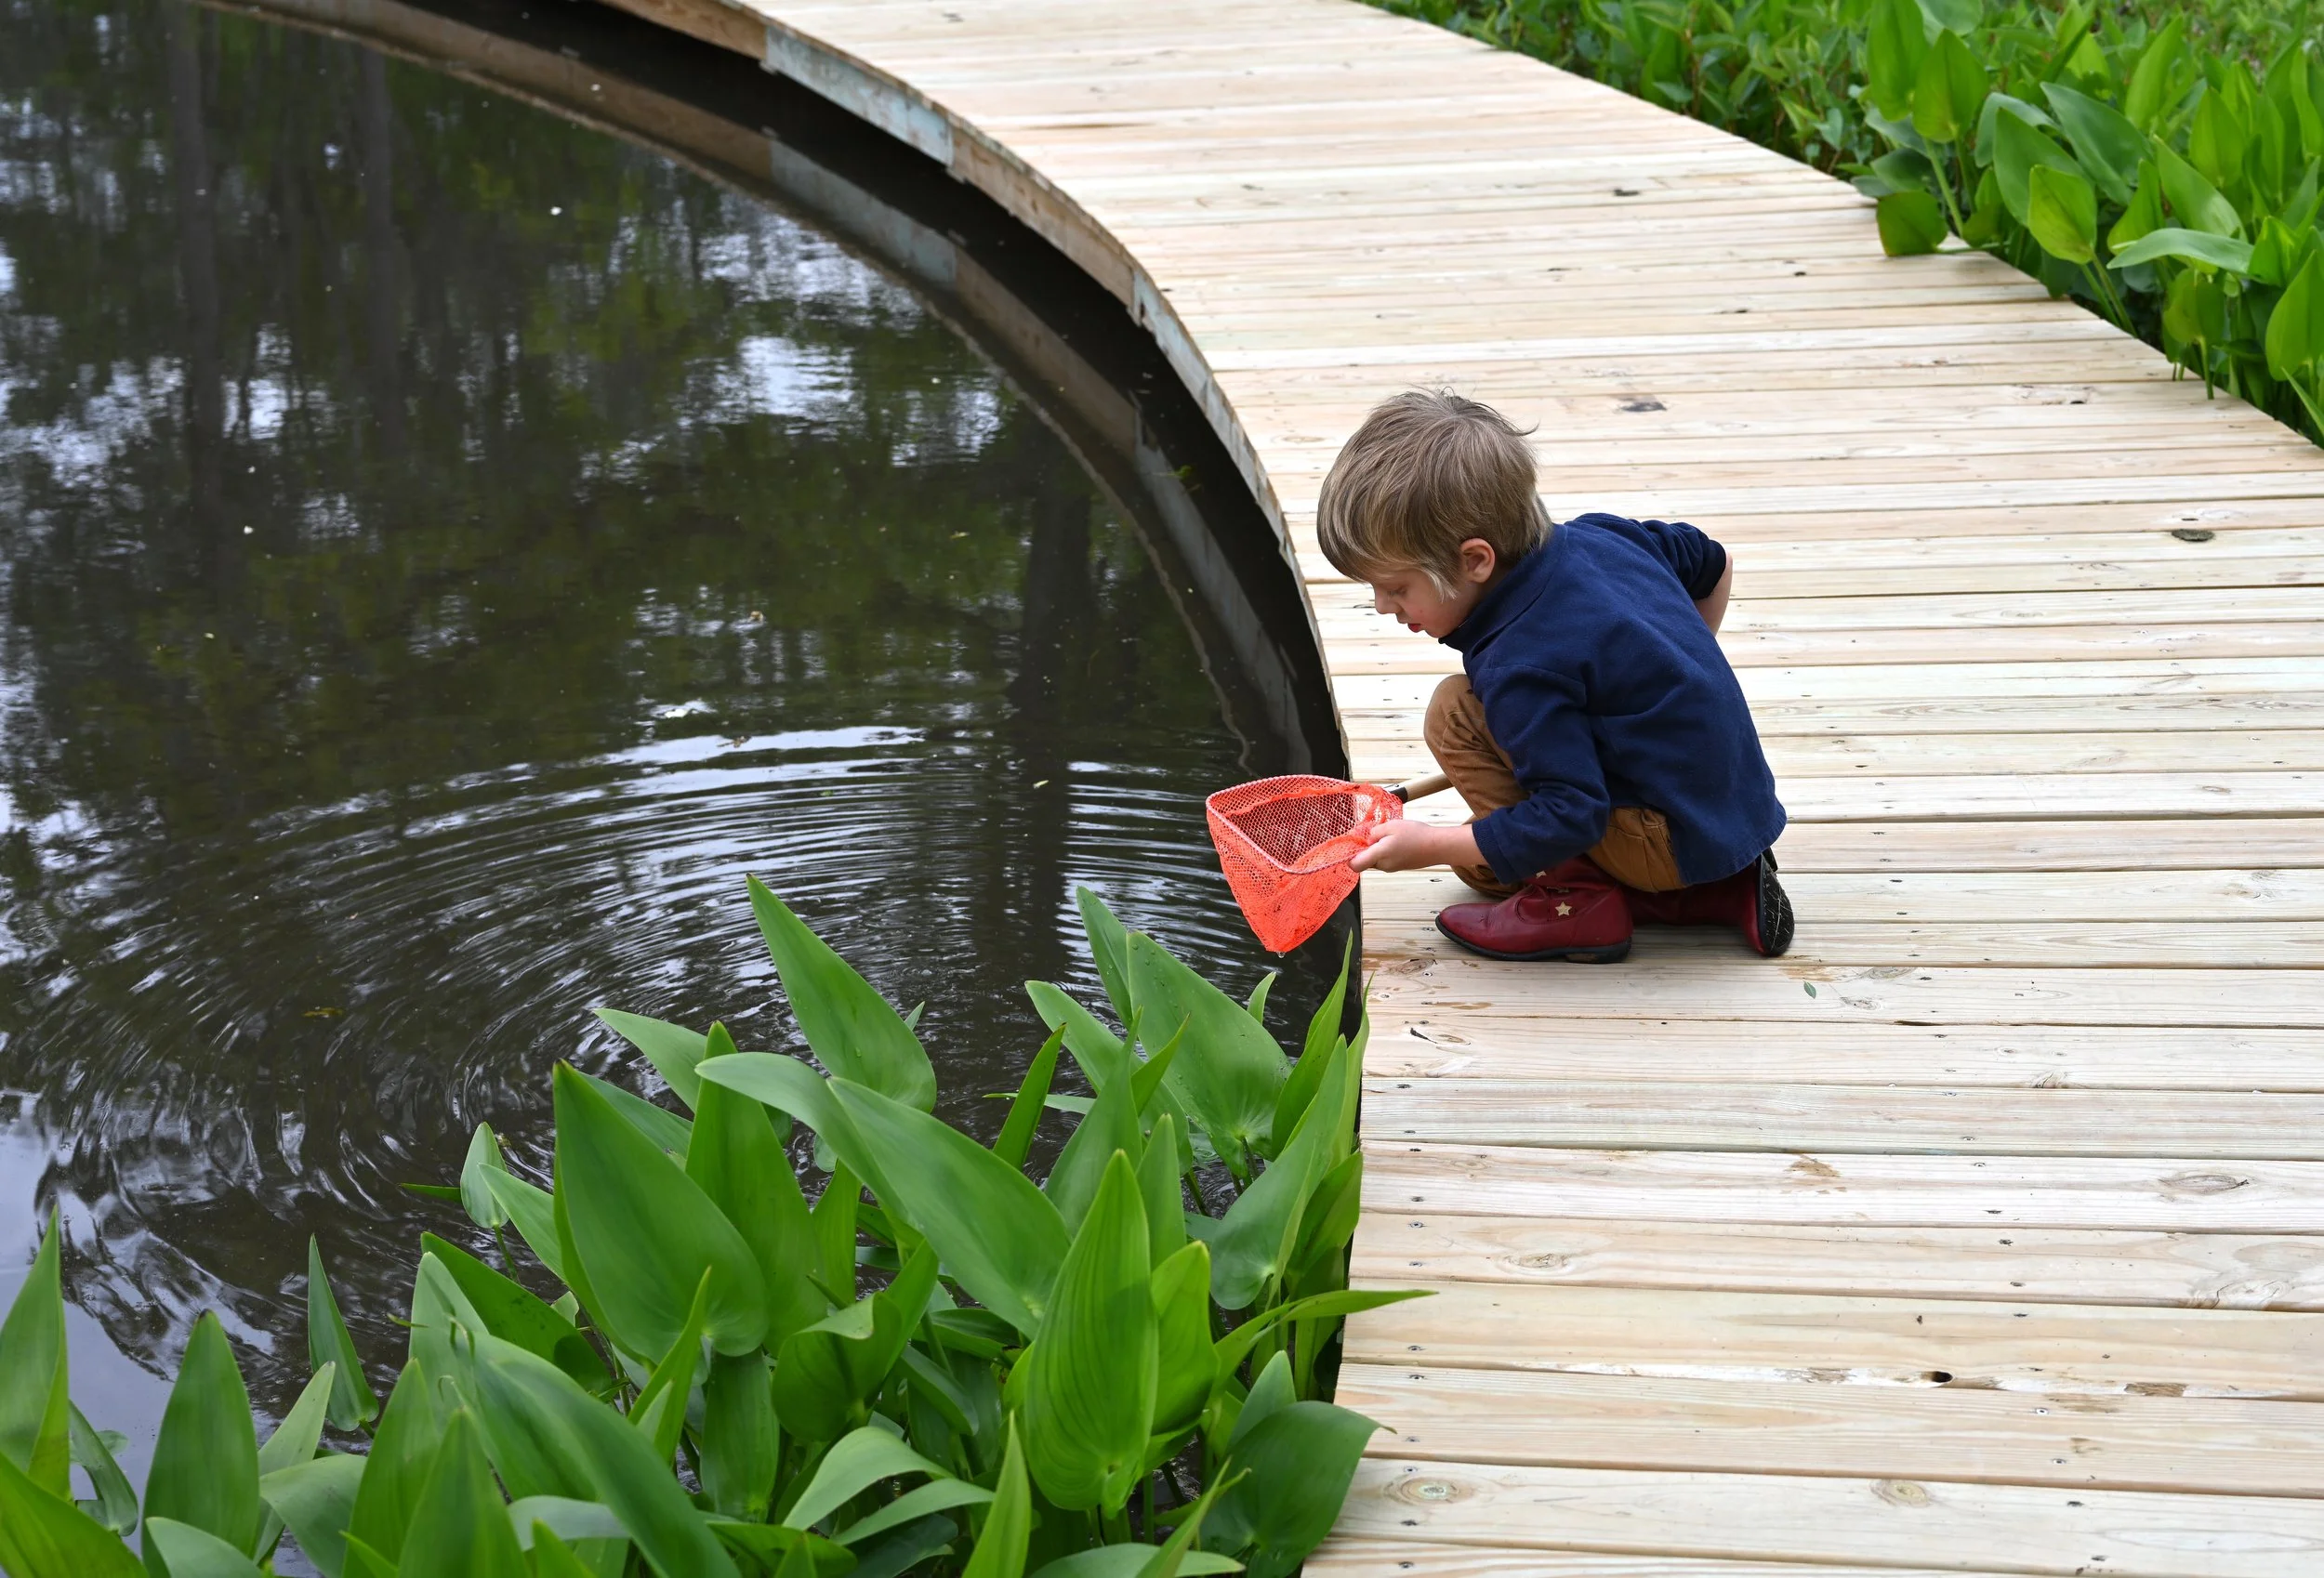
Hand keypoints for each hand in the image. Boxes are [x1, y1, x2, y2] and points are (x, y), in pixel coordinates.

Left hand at [1347, 818, 1479, 873]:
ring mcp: (1392, 867)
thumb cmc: (1416, 835)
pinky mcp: (1399, 866)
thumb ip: (1373, 832)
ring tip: (1391, 834)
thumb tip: (1365, 838)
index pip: (1354, 865)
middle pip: (1364, 859)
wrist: (1438, 846)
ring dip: (1378, 847)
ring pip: (1375, 858)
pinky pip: (1386, 858)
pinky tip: (1398, 840)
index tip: (1354, 842)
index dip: (1349, 855)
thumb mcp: (1390, 826)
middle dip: (1366, 846)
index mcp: (1379, 855)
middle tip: (1377, 831)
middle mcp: (1383, 866)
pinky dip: (1387, 849)